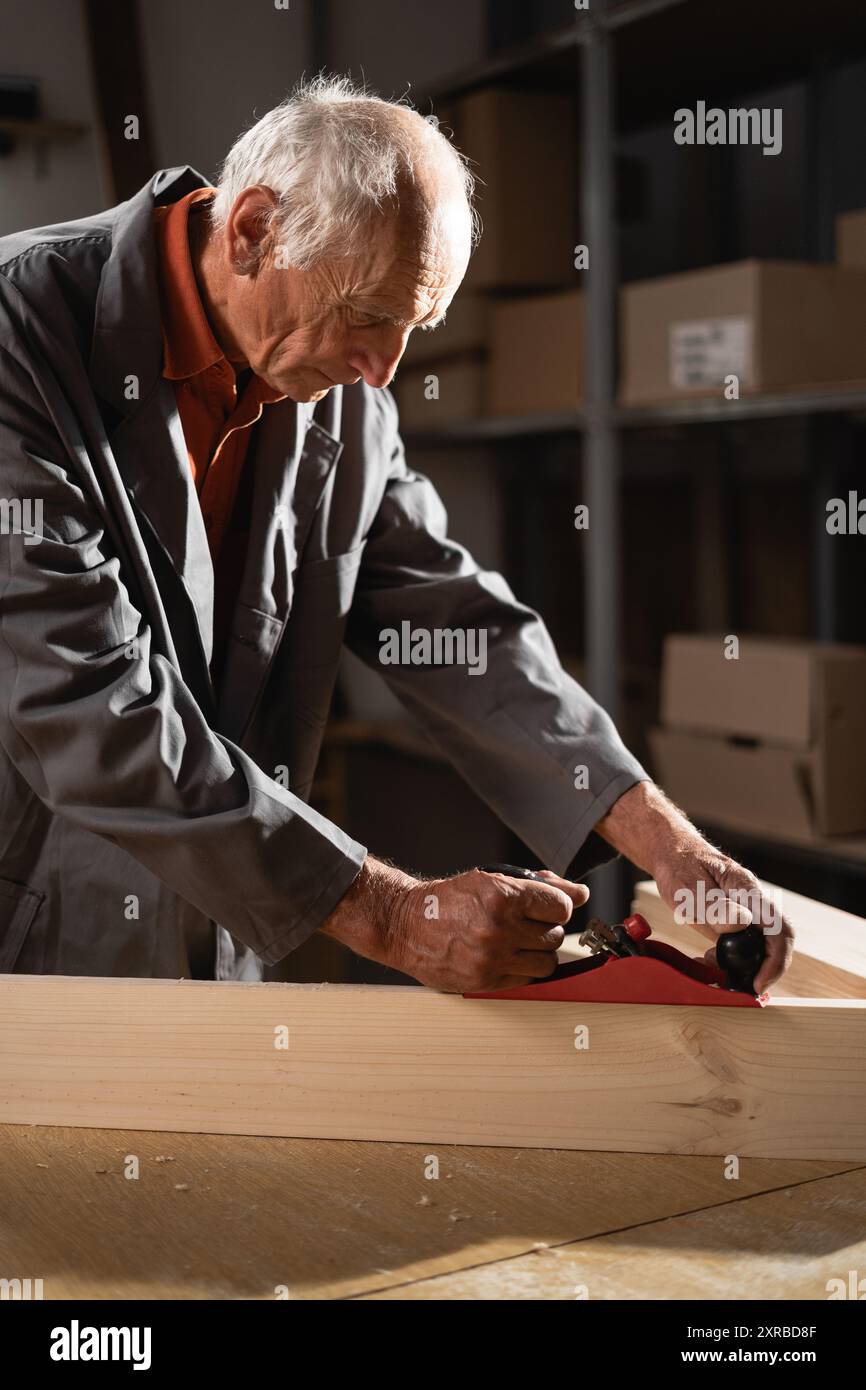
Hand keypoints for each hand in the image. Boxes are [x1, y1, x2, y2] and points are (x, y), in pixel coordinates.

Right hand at [321, 857, 587, 992]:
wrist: (407, 925)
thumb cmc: (450, 899)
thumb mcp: (493, 879)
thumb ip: (540, 885)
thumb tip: (580, 894)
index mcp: (502, 896)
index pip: (561, 906)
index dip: (557, 905)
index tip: (547, 906)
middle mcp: (499, 928)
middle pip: (555, 934)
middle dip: (545, 927)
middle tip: (525, 922)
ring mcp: (493, 957)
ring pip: (547, 961)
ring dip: (539, 951)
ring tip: (519, 941)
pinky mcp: (486, 980)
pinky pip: (528, 979)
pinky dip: (524, 968)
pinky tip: (508, 956)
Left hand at [652, 843, 793, 993]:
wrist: (672, 854)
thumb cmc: (680, 866)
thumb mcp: (688, 888)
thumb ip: (714, 906)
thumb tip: (741, 924)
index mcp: (747, 890)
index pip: (780, 929)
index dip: (776, 961)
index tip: (758, 983)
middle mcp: (753, 902)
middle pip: (776, 942)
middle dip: (764, 971)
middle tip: (741, 989)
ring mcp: (746, 910)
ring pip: (760, 946)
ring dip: (745, 967)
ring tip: (717, 973)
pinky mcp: (736, 919)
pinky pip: (742, 943)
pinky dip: (730, 959)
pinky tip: (709, 960)